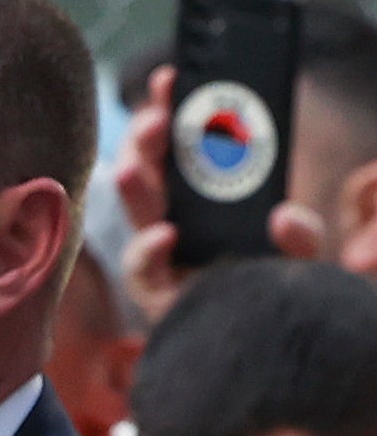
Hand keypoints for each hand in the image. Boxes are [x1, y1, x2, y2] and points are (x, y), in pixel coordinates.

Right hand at [114, 64, 324, 322]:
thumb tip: (285, 217)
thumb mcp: (300, 259)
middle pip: (152, 177)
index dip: (172, 114)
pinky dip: (149, 252)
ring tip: (134, 165)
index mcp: (206, 207)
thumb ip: (301, 236)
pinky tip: (164, 235)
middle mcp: (179, 230)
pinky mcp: (161, 301)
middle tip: (154, 119)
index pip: (183, 151)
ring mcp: (166, 265)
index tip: (170, 79)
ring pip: (140, 218)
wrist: (269, 356)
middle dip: (147, 143)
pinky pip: (144, 274)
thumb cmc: (278, 300)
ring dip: (134, 188)